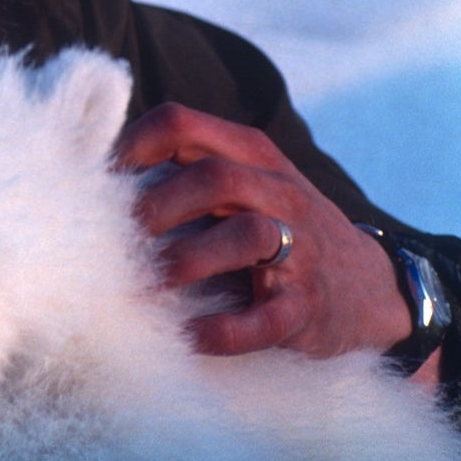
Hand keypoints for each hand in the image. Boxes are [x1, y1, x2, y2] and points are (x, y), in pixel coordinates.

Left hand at [112, 103, 433, 381]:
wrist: (371, 292)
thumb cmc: (279, 231)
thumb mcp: (246, 184)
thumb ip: (184, 170)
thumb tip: (89, 176)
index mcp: (251, 156)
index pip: (182, 123)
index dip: (131, 144)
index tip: (96, 179)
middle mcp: (279, 193)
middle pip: (212, 178)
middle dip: (155, 208)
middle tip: (113, 242)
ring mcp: (300, 250)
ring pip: (247, 235)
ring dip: (185, 261)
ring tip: (142, 287)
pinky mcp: (307, 308)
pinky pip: (264, 318)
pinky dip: (222, 330)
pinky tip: (188, 337)